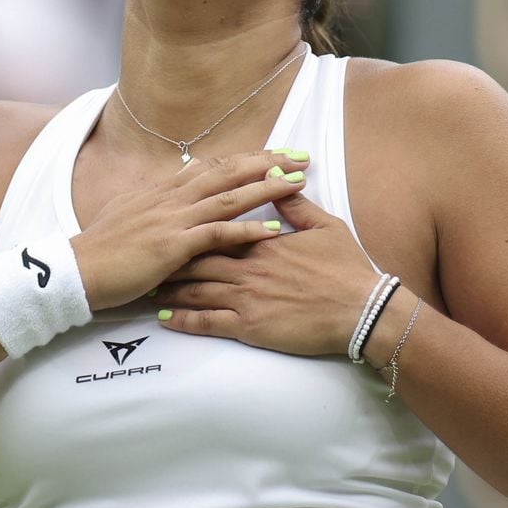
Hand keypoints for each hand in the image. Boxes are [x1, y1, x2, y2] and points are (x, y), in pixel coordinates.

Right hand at [72, 151, 309, 310]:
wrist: (77, 270)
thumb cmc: (102, 249)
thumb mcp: (129, 212)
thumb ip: (156, 199)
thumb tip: (174, 181)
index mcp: (162, 190)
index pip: (212, 166)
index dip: (246, 158)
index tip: (274, 154)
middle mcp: (171, 197)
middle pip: (227, 171)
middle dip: (266, 162)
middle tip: (299, 157)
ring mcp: (173, 220)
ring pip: (228, 197)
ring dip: (265, 188)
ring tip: (297, 183)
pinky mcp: (173, 245)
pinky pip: (217, 234)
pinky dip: (246, 230)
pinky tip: (272, 229)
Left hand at [153, 190, 379, 356]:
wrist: (361, 310)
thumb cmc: (346, 269)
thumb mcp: (325, 227)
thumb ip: (296, 207)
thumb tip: (279, 180)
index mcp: (262, 243)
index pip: (216, 230)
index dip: (190, 228)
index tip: (170, 226)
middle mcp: (247, 268)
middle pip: (196, 259)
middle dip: (169, 259)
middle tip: (146, 257)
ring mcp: (246, 298)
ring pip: (195, 290)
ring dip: (168, 289)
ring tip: (146, 287)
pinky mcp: (249, 327)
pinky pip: (207, 323)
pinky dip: (183, 320)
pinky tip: (165, 319)